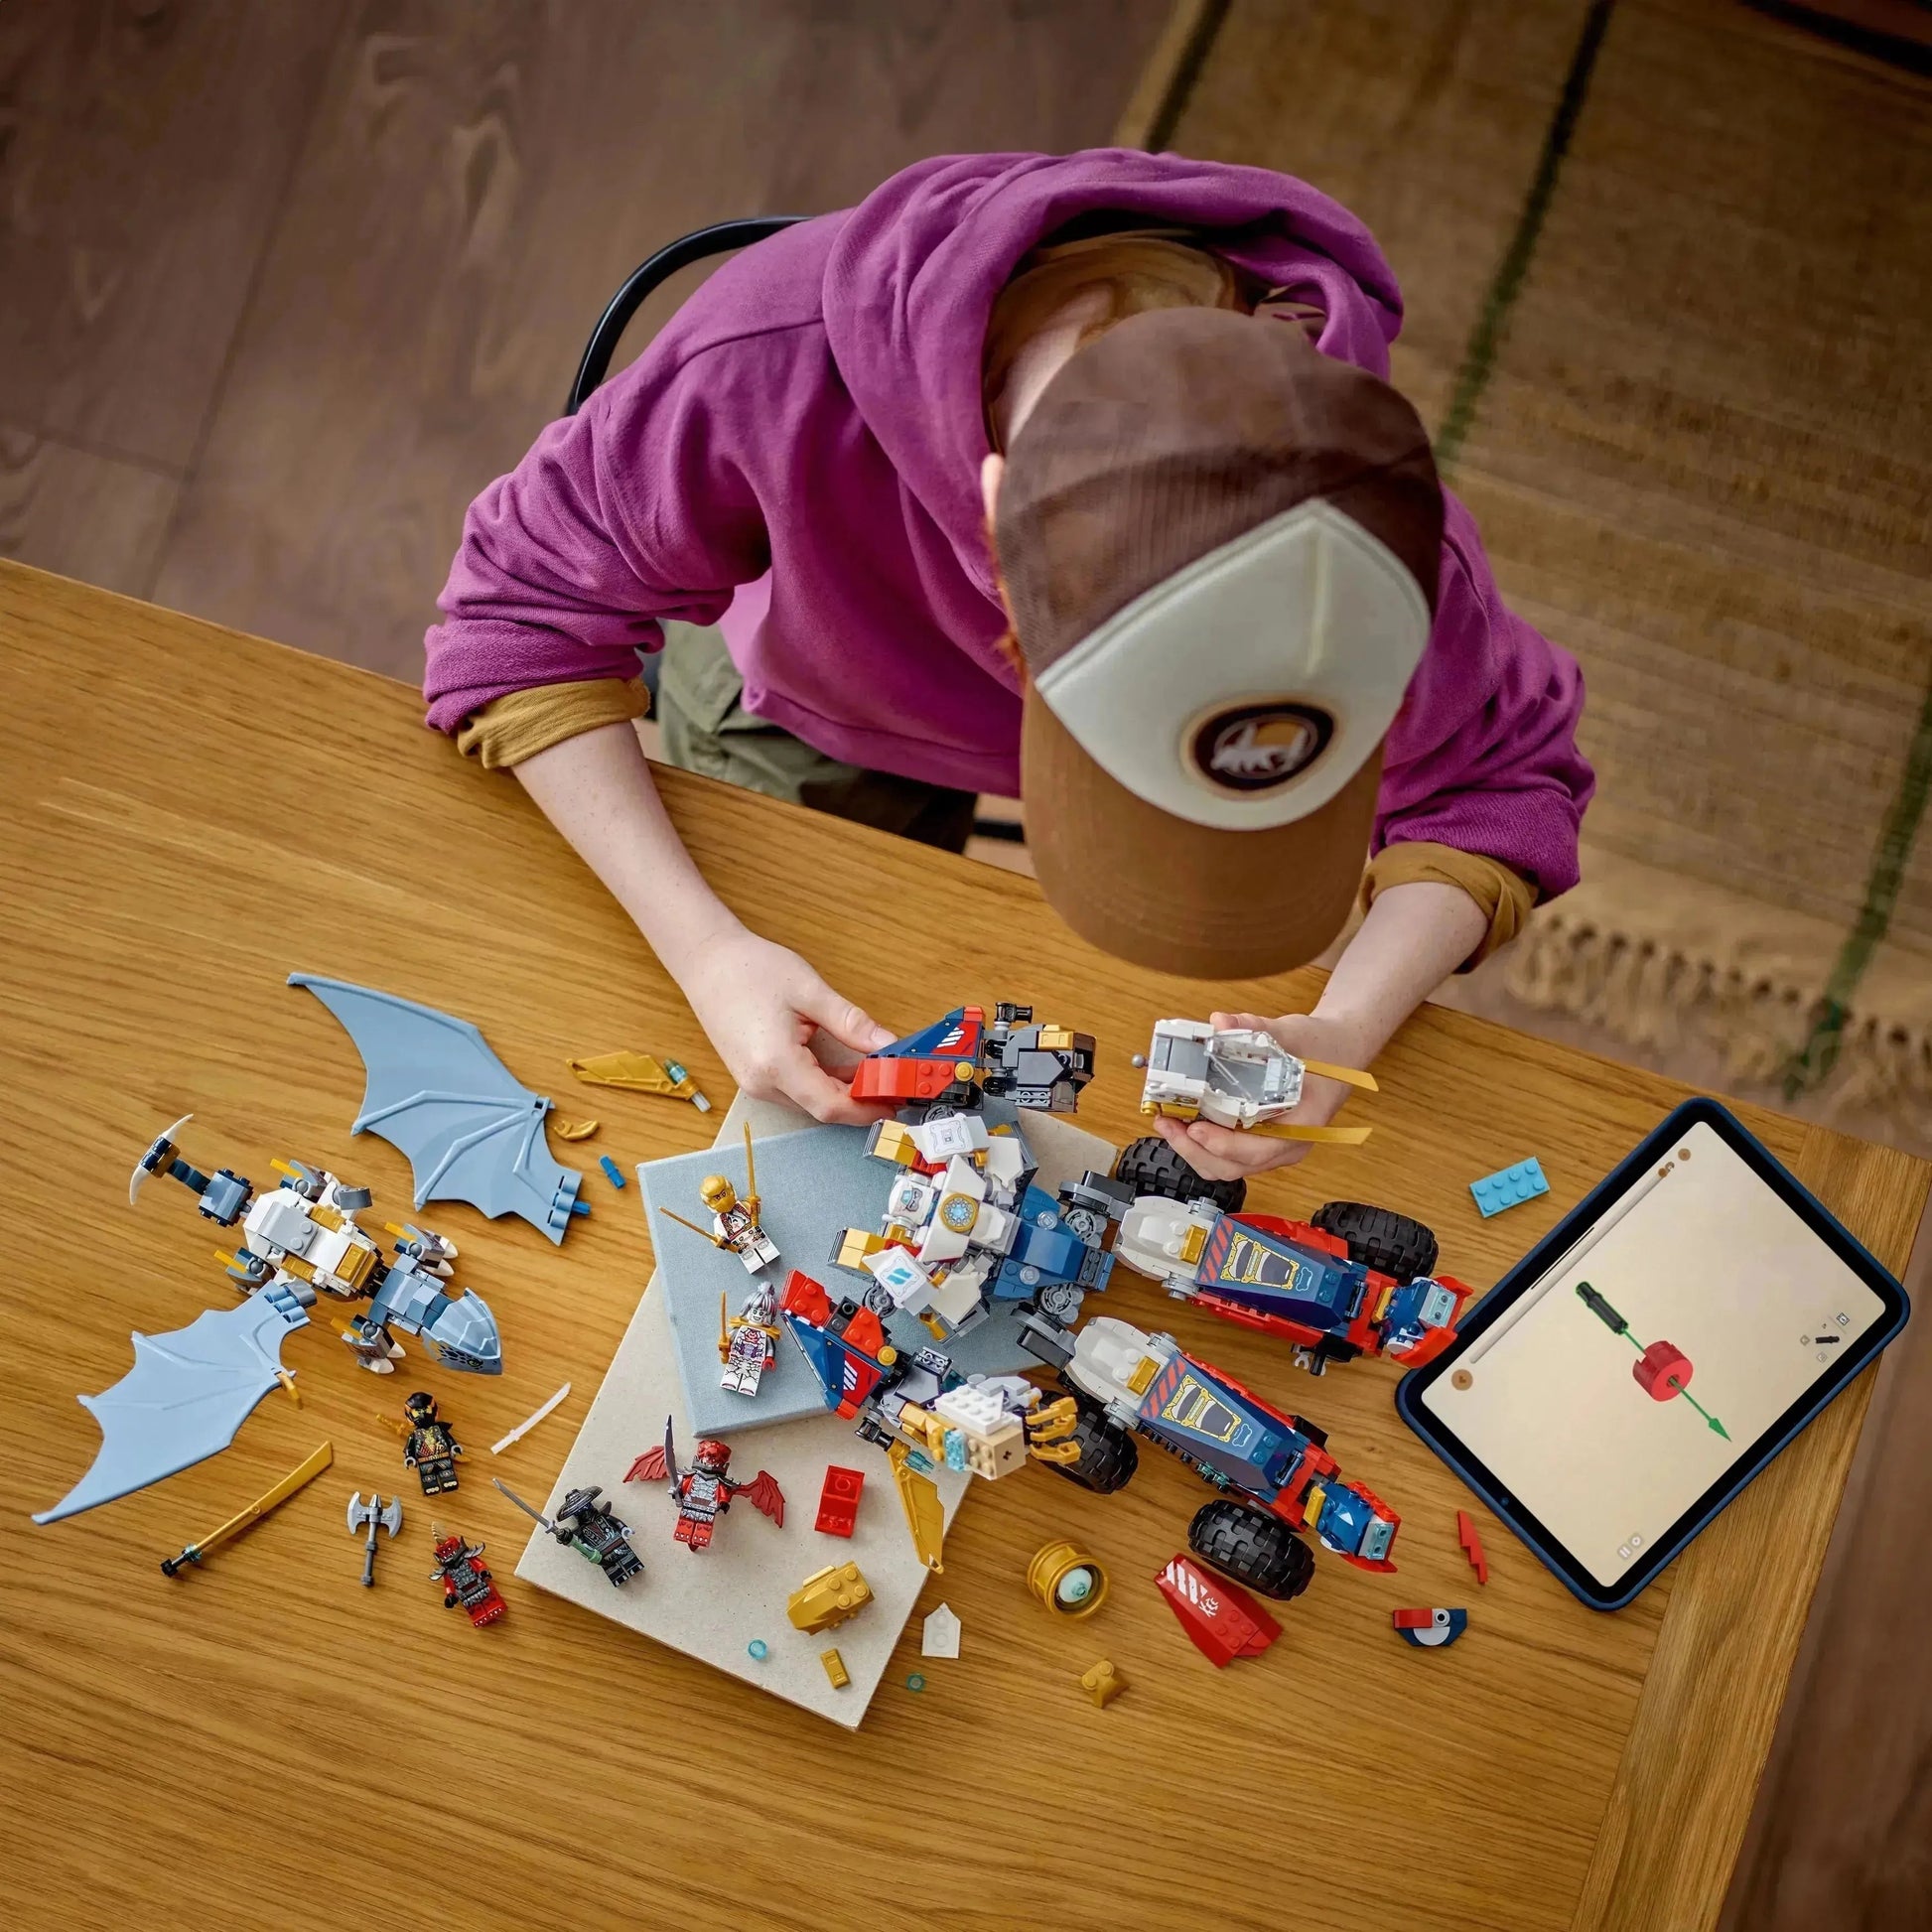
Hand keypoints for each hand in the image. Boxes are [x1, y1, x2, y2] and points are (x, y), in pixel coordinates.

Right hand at [679, 926, 897, 1124]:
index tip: (894, 1099)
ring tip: (873, 1073)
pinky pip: (795, 1091)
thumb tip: (887, 1045)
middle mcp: (761, 1083)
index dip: (866, 1109)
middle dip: (859, 1101)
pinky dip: (822, 1084)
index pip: (830, 1105)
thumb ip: (851, 1023)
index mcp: (775, 1064)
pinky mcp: (753, 1077)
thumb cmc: (749, 970)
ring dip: (842, 1092)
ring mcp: (754, 1083)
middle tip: (892, 1083)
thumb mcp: (809, 991)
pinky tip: (843, 1067)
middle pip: (821, 1109)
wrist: (707, 962)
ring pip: (809, 1102)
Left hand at [1149, 1010, 1372, 1182]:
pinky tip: (1182, 1121)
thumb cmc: (1322, 1047)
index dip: (1223, 1144)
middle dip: (1194, 1150)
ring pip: (1225, 1166)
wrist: (1340, 1051)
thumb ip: (1255, 1028)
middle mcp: (1287, 1146)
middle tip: (1166, 1123)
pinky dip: (1200, 1144)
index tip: (1195, 1128)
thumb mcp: (1292, 1031)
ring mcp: (1273, 1148)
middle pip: (1234, 1167)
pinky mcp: (1259, 1142)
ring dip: (1192, 1150)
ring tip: (1166, 1124)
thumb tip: (1220, 1022)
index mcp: (1302, 1125)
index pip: (1260, 1149)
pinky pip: (1226, 1155)